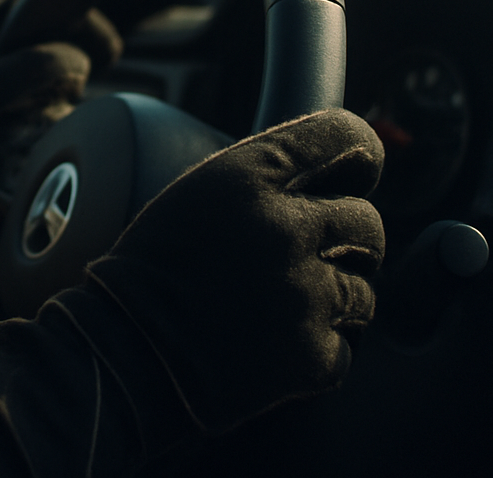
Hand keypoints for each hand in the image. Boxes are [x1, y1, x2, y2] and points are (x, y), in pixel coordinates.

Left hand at [0, 0, 121, 211]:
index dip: (69, 13)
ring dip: (53, 67)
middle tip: (97, 69)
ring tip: (76, 93)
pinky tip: (46, 115)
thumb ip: (24, 70)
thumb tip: (76, 61)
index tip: (101, 46)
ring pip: (21, 53)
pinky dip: (36, 92)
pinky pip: (10, 84)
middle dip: (68, 39)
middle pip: (29, 23)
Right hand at [62, 109, 384, 438]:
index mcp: (251, 176)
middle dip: (346, 240)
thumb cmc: (155, 264)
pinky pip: (345, 347)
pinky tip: (273, 342)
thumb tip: (337, 177)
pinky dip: (316, 349)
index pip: (346, 138)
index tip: (355, 173)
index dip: (358, 157)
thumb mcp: (201, 191)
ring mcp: (303, 293)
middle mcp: (285, 226)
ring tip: (280, 305)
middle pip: (368, 221)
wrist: (124, 347)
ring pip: (364, 290)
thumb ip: (267, 177)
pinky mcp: (311, 355)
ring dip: (334, 298)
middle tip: (306, 256)